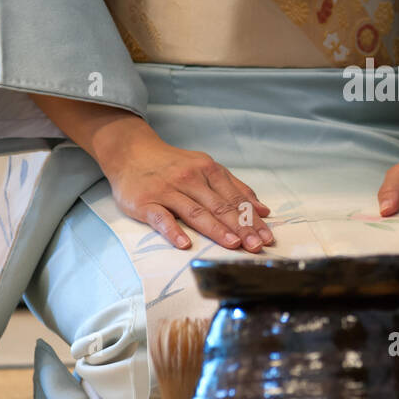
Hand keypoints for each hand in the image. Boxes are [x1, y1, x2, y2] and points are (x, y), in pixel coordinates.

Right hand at [28, 95, 271, 251]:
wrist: (131, 152)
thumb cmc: (173, 165)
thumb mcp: (206, 167)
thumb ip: (234, 187)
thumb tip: (263, 210)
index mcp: (208, 170)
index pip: (235, 198)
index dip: (252, 219)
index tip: (267, 237)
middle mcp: (190, 179)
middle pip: (220, 206)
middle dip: (241, 227)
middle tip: (257, 246)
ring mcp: (167, 190)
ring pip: (195, 212)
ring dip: (216, 229)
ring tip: (234, 244)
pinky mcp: (145, 202)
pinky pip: (161, 218)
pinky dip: (173, 231)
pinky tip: (185, 244)